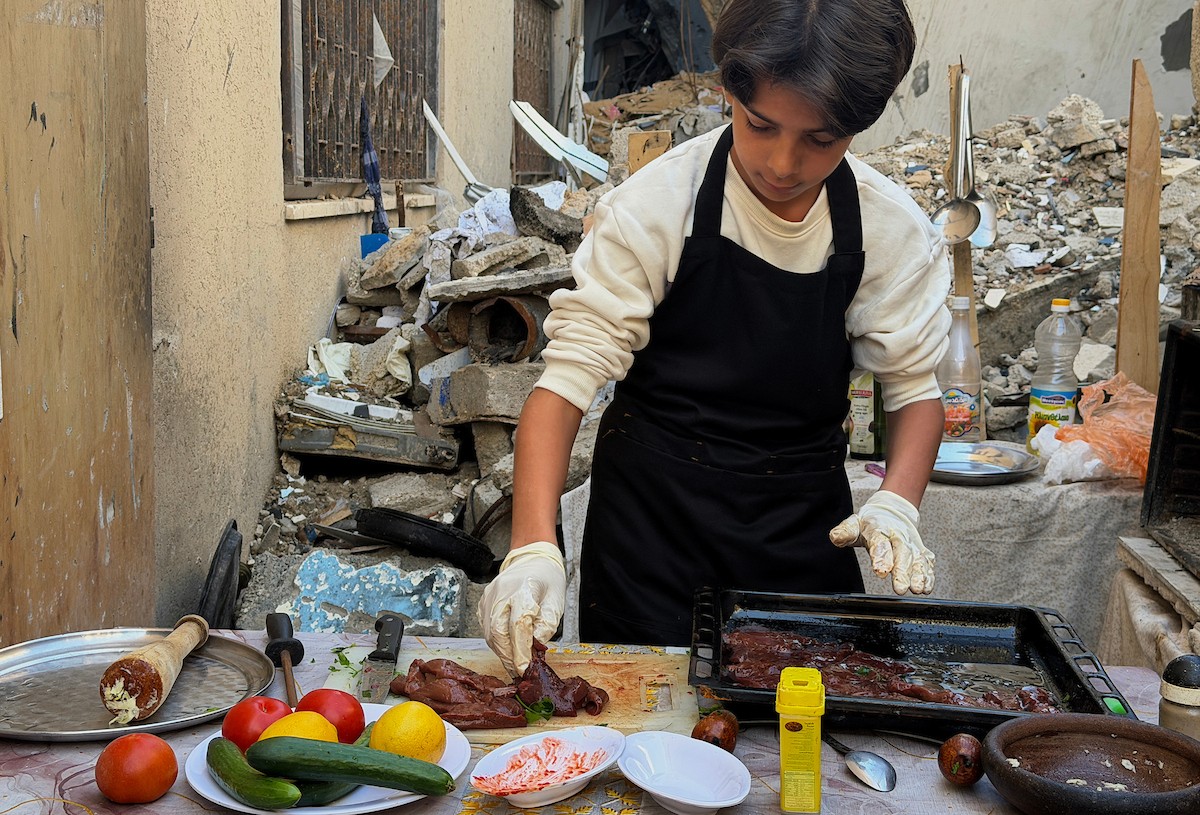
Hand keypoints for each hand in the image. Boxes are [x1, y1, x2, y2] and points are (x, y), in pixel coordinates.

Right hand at [478, 541, 565, 675]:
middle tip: (519, 672)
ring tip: (515, 664)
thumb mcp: (557, 601)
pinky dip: (496, 642)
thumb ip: (547, 623)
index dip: (521, 650)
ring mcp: (490, 596)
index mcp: (524, 588)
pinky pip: (486, 627)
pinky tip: (507, 649)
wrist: (531, 558)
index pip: (519, 624)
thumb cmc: (547, 580)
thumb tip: (536, 646)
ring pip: (489, 632)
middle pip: (498, 631)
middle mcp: (502, 592)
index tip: (526, 668)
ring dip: (501, 651)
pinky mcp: (483, 601)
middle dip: (508, 656)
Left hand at [829, 490, 934, 594]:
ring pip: (917, 559)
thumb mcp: (854, 523)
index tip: (881, 570)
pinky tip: (927, 587)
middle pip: (902, 553)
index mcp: (880, 529)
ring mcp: (911, 544)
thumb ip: (845, 531)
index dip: (881, 556)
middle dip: (903, 571)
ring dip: (919, 575)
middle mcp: (898, 536)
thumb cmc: (870, 523)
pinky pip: (926, 563)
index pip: (880, 542)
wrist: (892, 511)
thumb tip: (835, 537)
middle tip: (901, 587)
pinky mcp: (920, 552)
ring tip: (917, 589)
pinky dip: (929, 575)